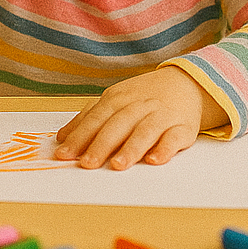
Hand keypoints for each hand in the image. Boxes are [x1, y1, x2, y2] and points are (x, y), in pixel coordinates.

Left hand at [54, 68, 223, 169]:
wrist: (185, 83)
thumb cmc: (142, 96)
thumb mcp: (113, 100)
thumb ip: (88, 118)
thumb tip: (62, 138)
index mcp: (118, 98)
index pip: (96, 118)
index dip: (80, 136)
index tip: (64, 154)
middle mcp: (139, 105)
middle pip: (118, 124)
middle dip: (101, 144)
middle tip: (87, 164)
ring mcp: (161, 115)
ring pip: (145, 131)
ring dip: (131, 148)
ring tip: (118, 165)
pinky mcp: (182, 127)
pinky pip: (174, 138)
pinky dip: (165, 148)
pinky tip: (154, 160)